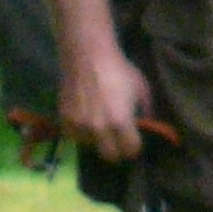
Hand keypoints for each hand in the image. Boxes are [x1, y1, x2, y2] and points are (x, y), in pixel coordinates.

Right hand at [57, 37, 155, 162]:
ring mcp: (80, 126)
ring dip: (98, 141)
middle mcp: (99, 129)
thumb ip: (146, 110)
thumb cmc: (118, 69)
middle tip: (119, 140)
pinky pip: (75, 137)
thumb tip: (147, 124)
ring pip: (92, 146)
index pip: (131, 150)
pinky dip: (82, 133)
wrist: (87, 54)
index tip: (135, 140)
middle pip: (111, 157)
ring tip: (100, 126)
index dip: (135, 146)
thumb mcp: (141, 88)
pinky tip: (86, 121)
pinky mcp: (65, 120)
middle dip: (118, 150)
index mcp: (120, 122)